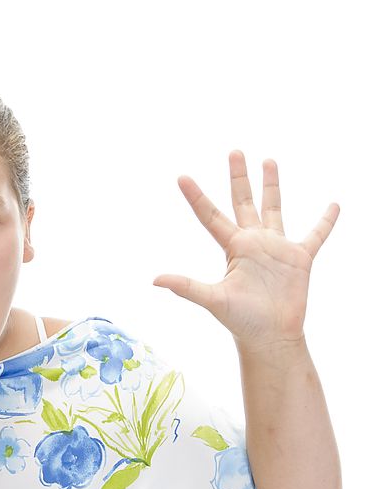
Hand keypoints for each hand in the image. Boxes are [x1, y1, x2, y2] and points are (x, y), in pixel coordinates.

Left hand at [152, 150, 338, 351]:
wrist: (270, 337)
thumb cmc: (240, 321)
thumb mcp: (212, 299)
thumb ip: (186, 286)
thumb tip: (155, 279)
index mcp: (233, 247)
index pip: (210, 216)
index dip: (196, 197)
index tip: (181, 176)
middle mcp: (253, 242)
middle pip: (243, 201)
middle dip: (239, 177)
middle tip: (234, 151)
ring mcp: (277, 248)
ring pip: (274, 208)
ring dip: (272, 185)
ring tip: (268, 160)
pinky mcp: (300, 258)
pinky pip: (315, 235)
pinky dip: (325, 221)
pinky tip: (334, 205)